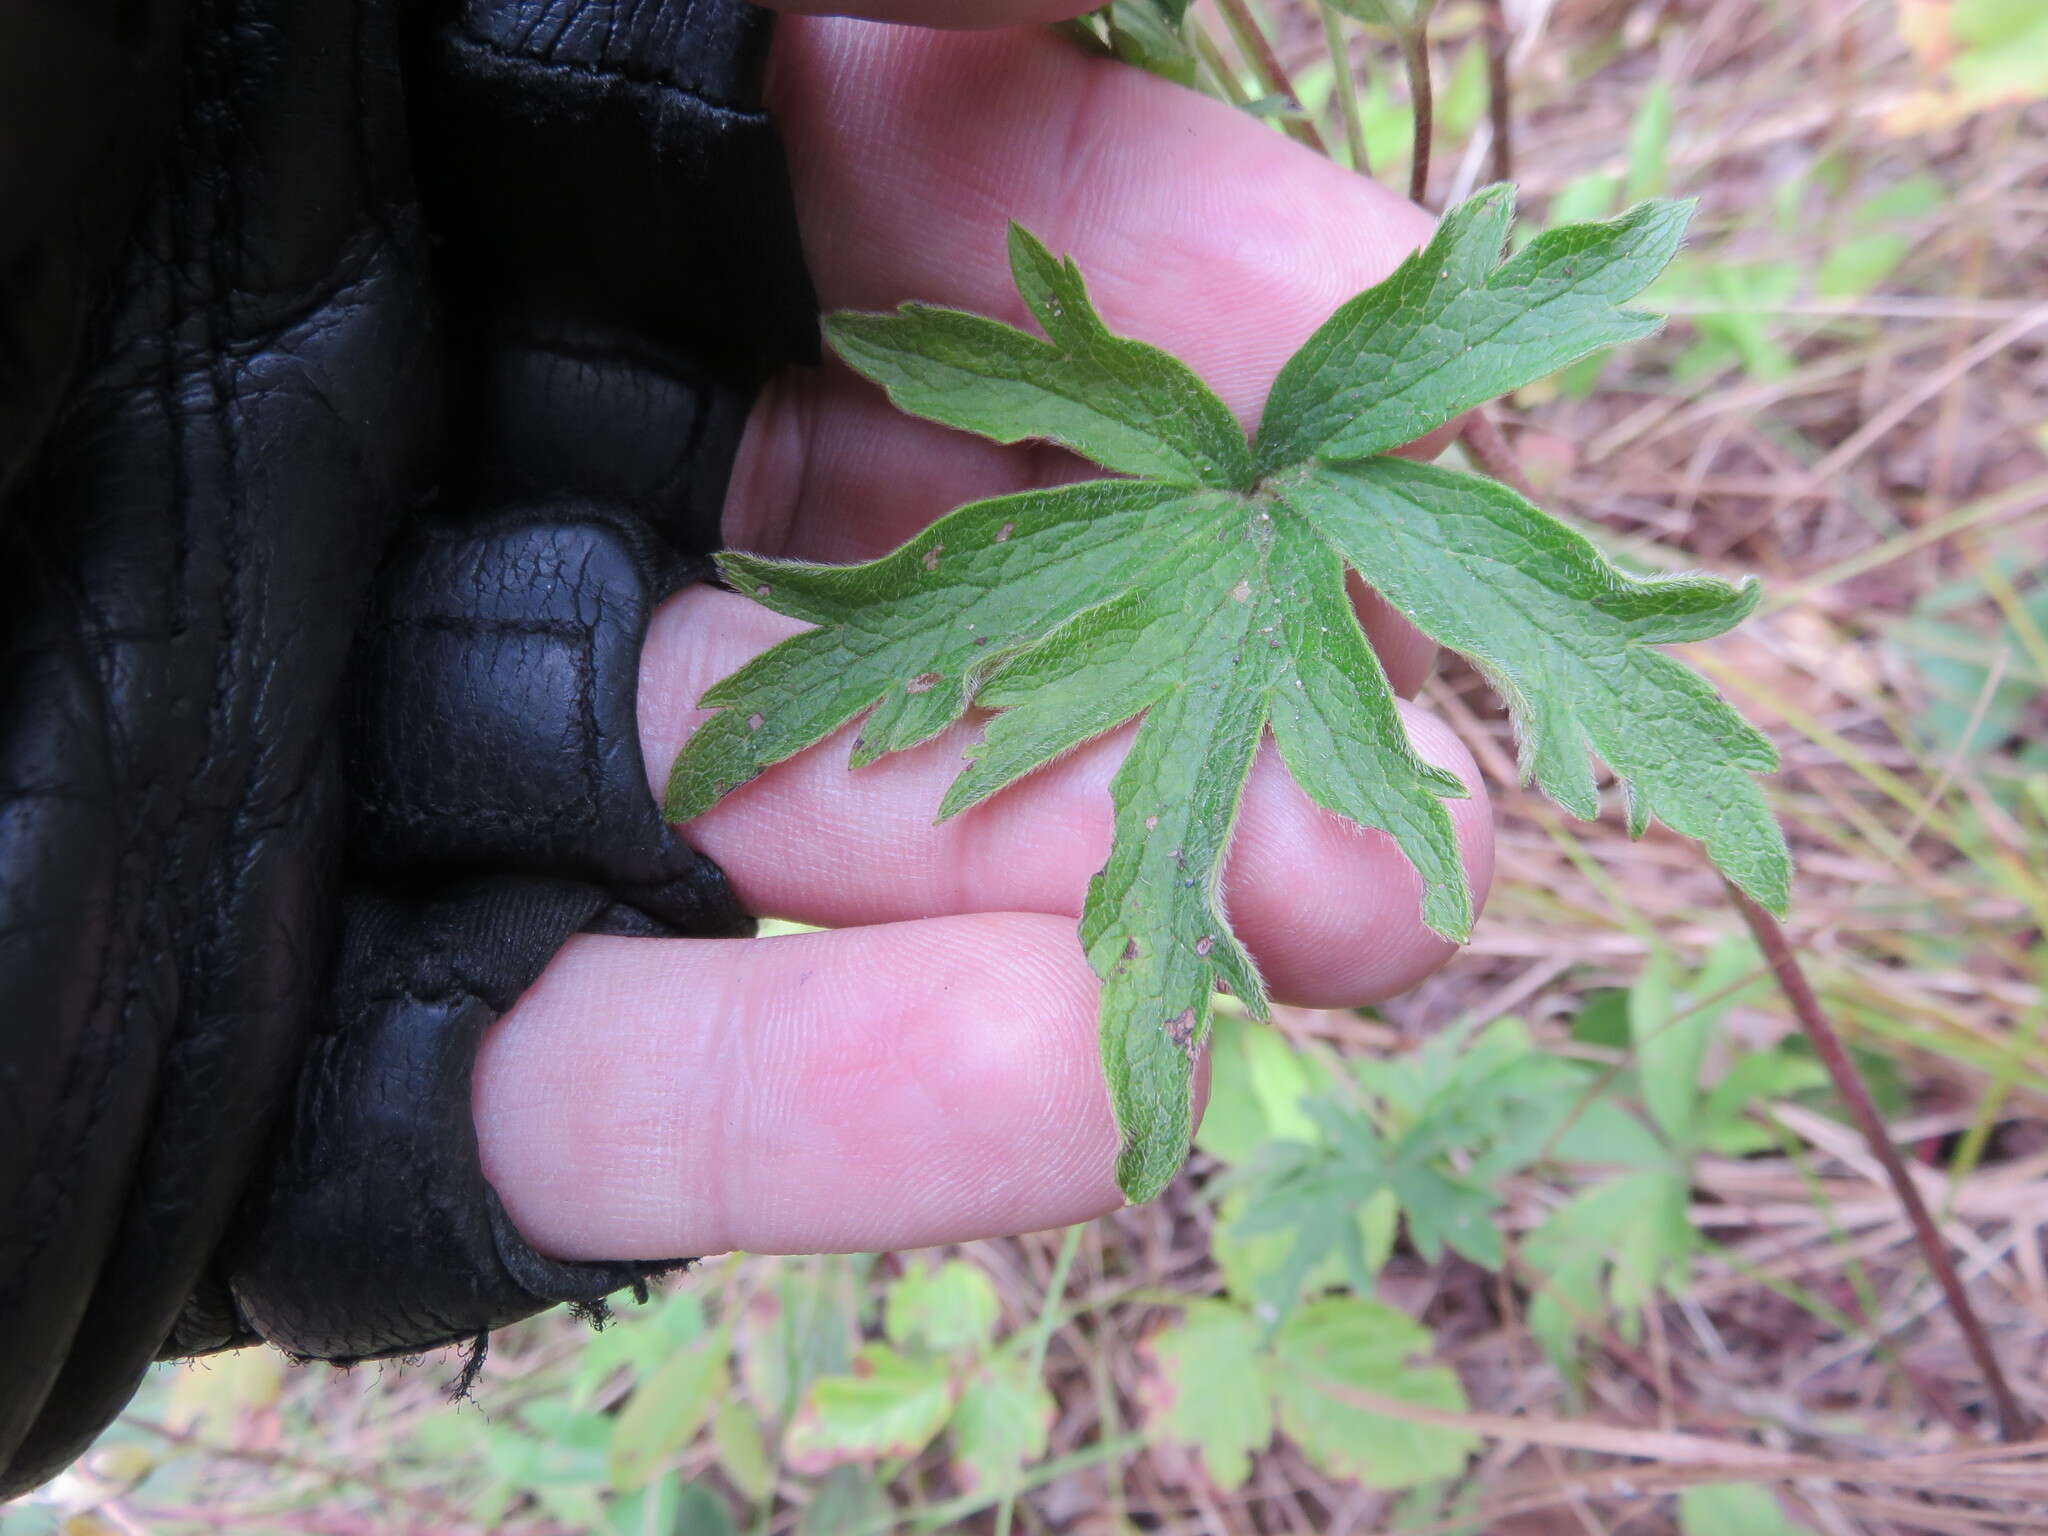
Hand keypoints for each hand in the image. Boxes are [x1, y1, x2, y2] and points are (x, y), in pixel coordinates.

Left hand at [472, 4, 1496, 1261]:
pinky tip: (1068, 1095)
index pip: (931, 219)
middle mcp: (502, 472)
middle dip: (1193, 644)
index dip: (1176, 276)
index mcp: (538, 191)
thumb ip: (848, 1)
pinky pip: (584, 1096)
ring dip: (1085, 893)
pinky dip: (819, 1115)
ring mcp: (416, 764)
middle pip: (921, 566)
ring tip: (1348, 924)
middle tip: (1433, 724)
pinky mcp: (321, 1043)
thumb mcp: (491, 2)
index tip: (1381, 328)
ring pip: (800, 844)